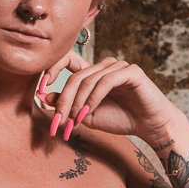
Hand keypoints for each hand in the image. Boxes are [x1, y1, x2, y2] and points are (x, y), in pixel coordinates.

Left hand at [34, 48, 187, 143]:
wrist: (149, 126)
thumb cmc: (120, 119)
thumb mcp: (86, 115)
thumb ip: (67, 104)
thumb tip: (42, 95)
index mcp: (93, 72)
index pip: (67, 60)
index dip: (51, 69)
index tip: (39, 88)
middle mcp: (104, 65)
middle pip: (75, 77)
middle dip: (64, 100)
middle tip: (58, 120)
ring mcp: (118, 66)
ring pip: (88, 80)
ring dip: (78, 102)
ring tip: (75, 120)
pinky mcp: (131, 71)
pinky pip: (105, 81)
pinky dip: (94, 98)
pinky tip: (89, 111)